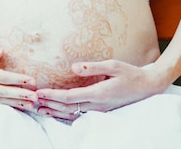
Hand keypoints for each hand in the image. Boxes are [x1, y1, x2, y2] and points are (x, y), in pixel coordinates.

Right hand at [0, 37, 37, 110]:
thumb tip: (1, 52)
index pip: (0, 77)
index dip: (16, 80)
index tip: (31, 81)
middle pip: (1, 92)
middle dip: (19, 95)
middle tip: (36, 98)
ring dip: (14, 102)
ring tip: (31, 105)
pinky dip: (5, 103)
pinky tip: (16, 104)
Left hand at [36, 60, 159, 120]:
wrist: (148, 87)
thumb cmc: (131, 73)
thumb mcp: (113, 65)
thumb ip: (92, 67)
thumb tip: (73, 67)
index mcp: (98, 93)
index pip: (69, 97)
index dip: (52, 96)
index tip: (39, 92)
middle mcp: (97, 105)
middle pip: (67, 108)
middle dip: (49, 105)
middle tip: (33, 101)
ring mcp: (99, 110)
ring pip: (72, 114)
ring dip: (55, 111)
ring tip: (41, 108)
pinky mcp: (102, 110)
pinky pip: (80, 114)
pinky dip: (66, 113)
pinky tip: (59, 111)